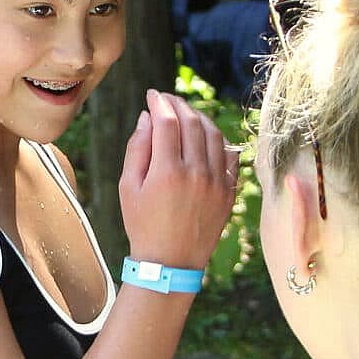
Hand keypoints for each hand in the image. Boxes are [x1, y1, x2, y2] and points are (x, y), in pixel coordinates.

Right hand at [119, 89, 239, 270]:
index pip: (167, 121)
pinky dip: (218, 138)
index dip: (159, 103)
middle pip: (192, 122)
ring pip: (213, 134)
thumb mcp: (128, 187)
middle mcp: (196, 173)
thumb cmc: (143, 224)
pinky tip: (206, 134)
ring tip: (186, 113)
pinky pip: (229, 154)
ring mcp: (216, 182)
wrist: (170, 262)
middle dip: (178, 105)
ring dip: (199, 117)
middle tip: (167, 100)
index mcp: (167, 171)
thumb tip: (147, 117)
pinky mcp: (229, 191)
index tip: (152, 95)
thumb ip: (137, 148)